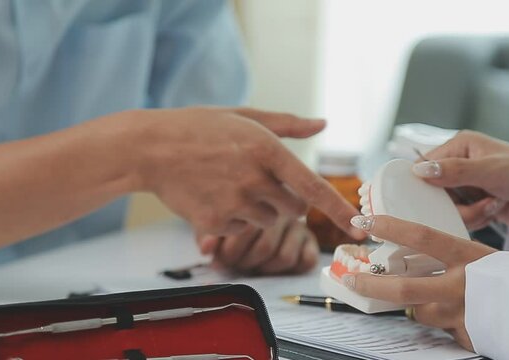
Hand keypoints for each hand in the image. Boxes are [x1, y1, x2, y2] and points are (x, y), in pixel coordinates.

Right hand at [127, 107, 363, 238]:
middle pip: (295, 210)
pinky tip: (213, 197)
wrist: (149, 148)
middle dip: (287, 202)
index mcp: (266, 149)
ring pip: (269, 221)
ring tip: (230, 185)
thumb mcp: (245, 117)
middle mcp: (254, 179)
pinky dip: (233, 219)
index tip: (359, 228)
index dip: (339, 210)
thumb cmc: (200, 128)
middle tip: (262, 184)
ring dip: (260, 210)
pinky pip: (240, 229)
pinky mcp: (214, 223)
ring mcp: (233, 203)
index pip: (312, 187)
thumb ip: (287, 124)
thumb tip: (323, 124)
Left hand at [198, 217, 318, 274]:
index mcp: (259, 197)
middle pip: (265, 248)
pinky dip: (289, 269)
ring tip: (251, 265)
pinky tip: (273, 266)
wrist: (265, 215)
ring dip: (264, 268)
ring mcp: (299, 225)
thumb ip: (209, 232)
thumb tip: (206, 249)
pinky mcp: (311, 240)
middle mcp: (283, 208)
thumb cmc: (233, 215)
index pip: (247, 229)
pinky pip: (306, 260)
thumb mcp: (215, 218)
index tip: (220, 258)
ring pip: (284, 257)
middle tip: (234, 264)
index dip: (230, 252)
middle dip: (245, 263)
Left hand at [345, 214, 495, 350]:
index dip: (389, 227)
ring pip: (419, 311)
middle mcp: (462, 286)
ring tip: (432, 296)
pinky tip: (458, 315)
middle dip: (370, 284)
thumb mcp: (482, 256)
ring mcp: (462, 314)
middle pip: (403, 288)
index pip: (421, 237)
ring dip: (417, 305)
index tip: (365, 220)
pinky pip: (441, 328)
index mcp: (468, 257)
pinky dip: (443, 321)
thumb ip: (449, 256)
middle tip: (351, 278)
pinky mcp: (466, 335)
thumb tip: (414, 249)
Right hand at [412, 131, 508, 236]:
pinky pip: (460, 217)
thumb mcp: (491, 171)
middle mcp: (460, 163)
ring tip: (492, 204)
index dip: (424, 183)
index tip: (433, 197)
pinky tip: (494, 210)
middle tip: (478, 201)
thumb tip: (420, 170)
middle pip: (433, 191)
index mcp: (461, 146)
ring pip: (447, 208)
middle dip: (455, 204)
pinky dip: (476, 218)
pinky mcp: (474, 203)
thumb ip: (455, 171)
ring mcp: (467, 185)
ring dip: (469, 213)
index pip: (425, 164)